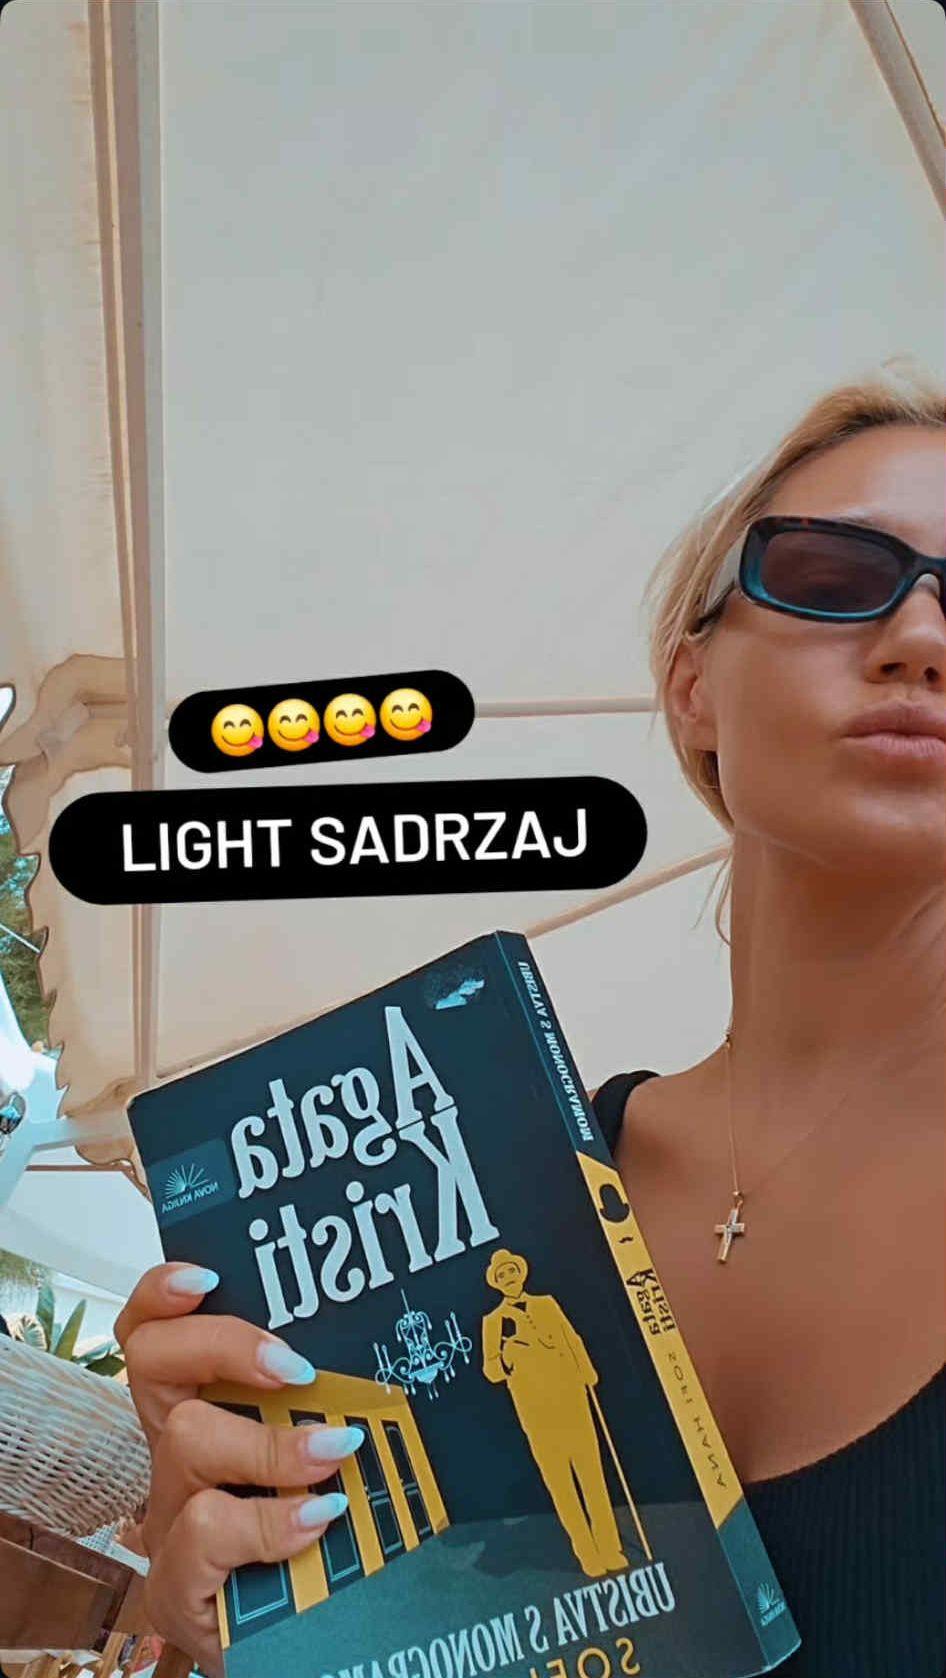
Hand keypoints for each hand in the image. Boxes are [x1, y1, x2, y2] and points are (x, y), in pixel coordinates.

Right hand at [116, 1263, 358, 1677]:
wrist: (311, 1646)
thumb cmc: (322, 1543)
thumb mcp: (323, 1460)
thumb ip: (330, 1409)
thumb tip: (394, 1349)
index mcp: (201, 1413)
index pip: (151, 1335)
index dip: (162, 1295)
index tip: (209, 1276)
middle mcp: (174, 1458)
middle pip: (154, 1365)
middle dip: (224, 1345)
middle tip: (294, 1366)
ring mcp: (169, 1520)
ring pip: (188, 1439)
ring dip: (270, 1442)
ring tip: (334, 1453)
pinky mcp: (178, 1585)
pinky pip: (204, 1527)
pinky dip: (269, 1519)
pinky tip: (317, 1520)